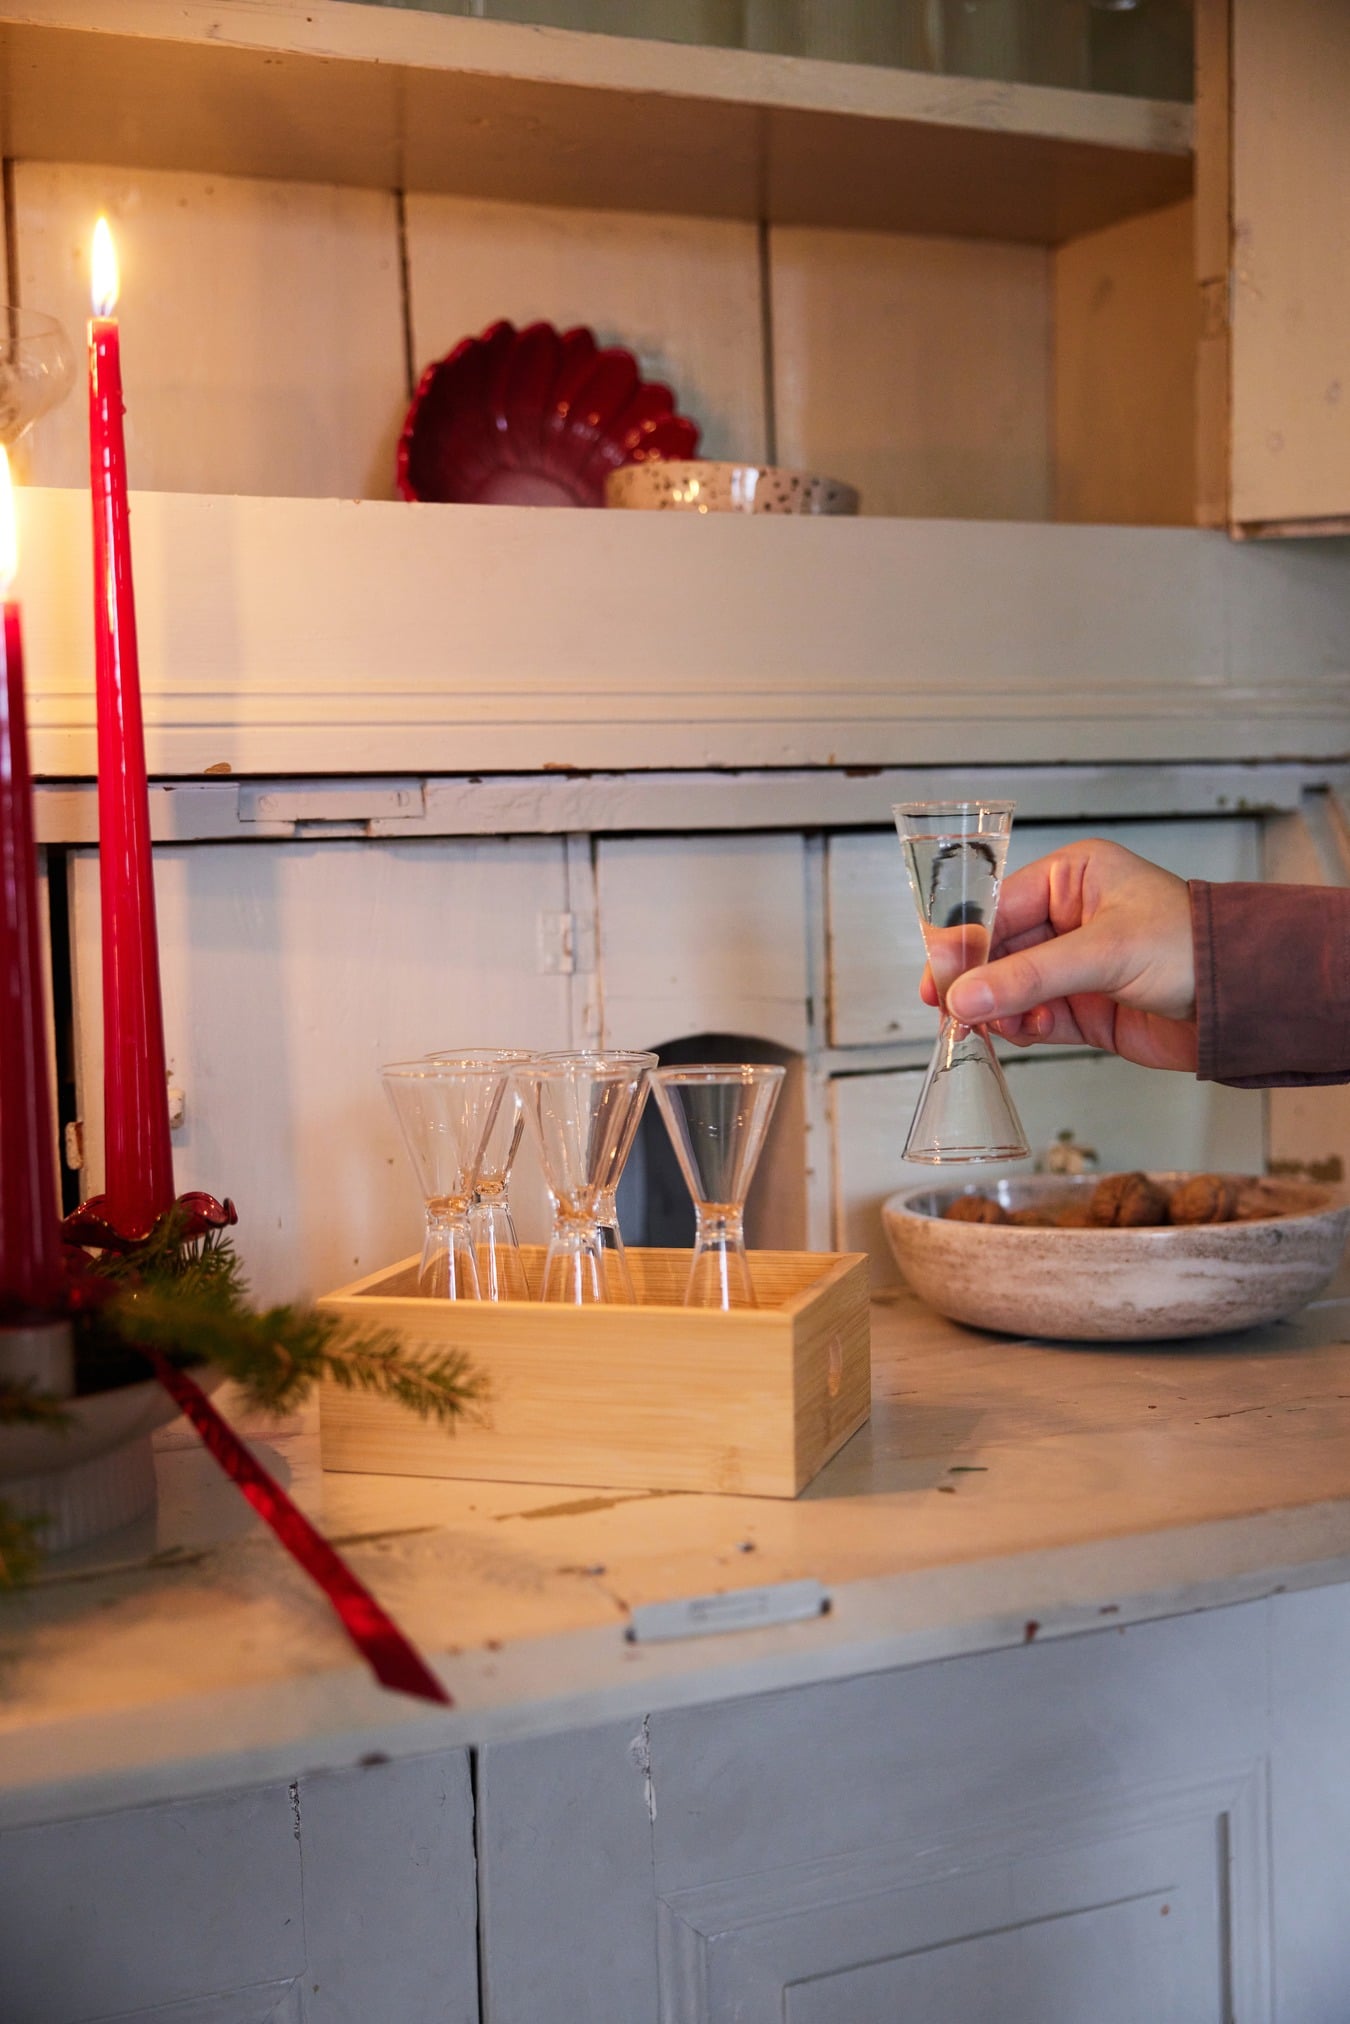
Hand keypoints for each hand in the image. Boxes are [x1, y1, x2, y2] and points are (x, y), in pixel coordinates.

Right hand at [918, 839, 1198, 1071]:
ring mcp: (1073, 965)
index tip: (939, 975)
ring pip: (1008, 989)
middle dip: (976, 983)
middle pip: (995, 950)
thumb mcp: (1105, 952)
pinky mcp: (1082, 1008)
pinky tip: (1029, 1031)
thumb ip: (1028, 977)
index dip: (964, 942)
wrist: (1246, 1002)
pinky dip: (1021, 1028)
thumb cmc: (1195, 948)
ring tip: (1001, 1025)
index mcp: (1071, 877)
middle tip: (951, 1009)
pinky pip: (1031, 1018)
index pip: (996, 906)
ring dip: (999, 1010)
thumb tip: (964, 997)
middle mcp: (1067, 917)